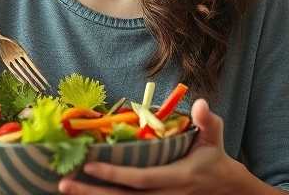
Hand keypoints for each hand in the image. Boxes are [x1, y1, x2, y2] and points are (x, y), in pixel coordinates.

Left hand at [58, 99, 274, 194]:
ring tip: (65, 188)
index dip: (116, 173)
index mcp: (179, 177)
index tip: (90, 164)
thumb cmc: (214, 157)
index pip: (142, 178)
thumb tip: (201, 102)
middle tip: (65, 183)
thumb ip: (208, 121)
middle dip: (94, 191)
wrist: (223, 188)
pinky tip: (84, 194)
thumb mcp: (215, 137)